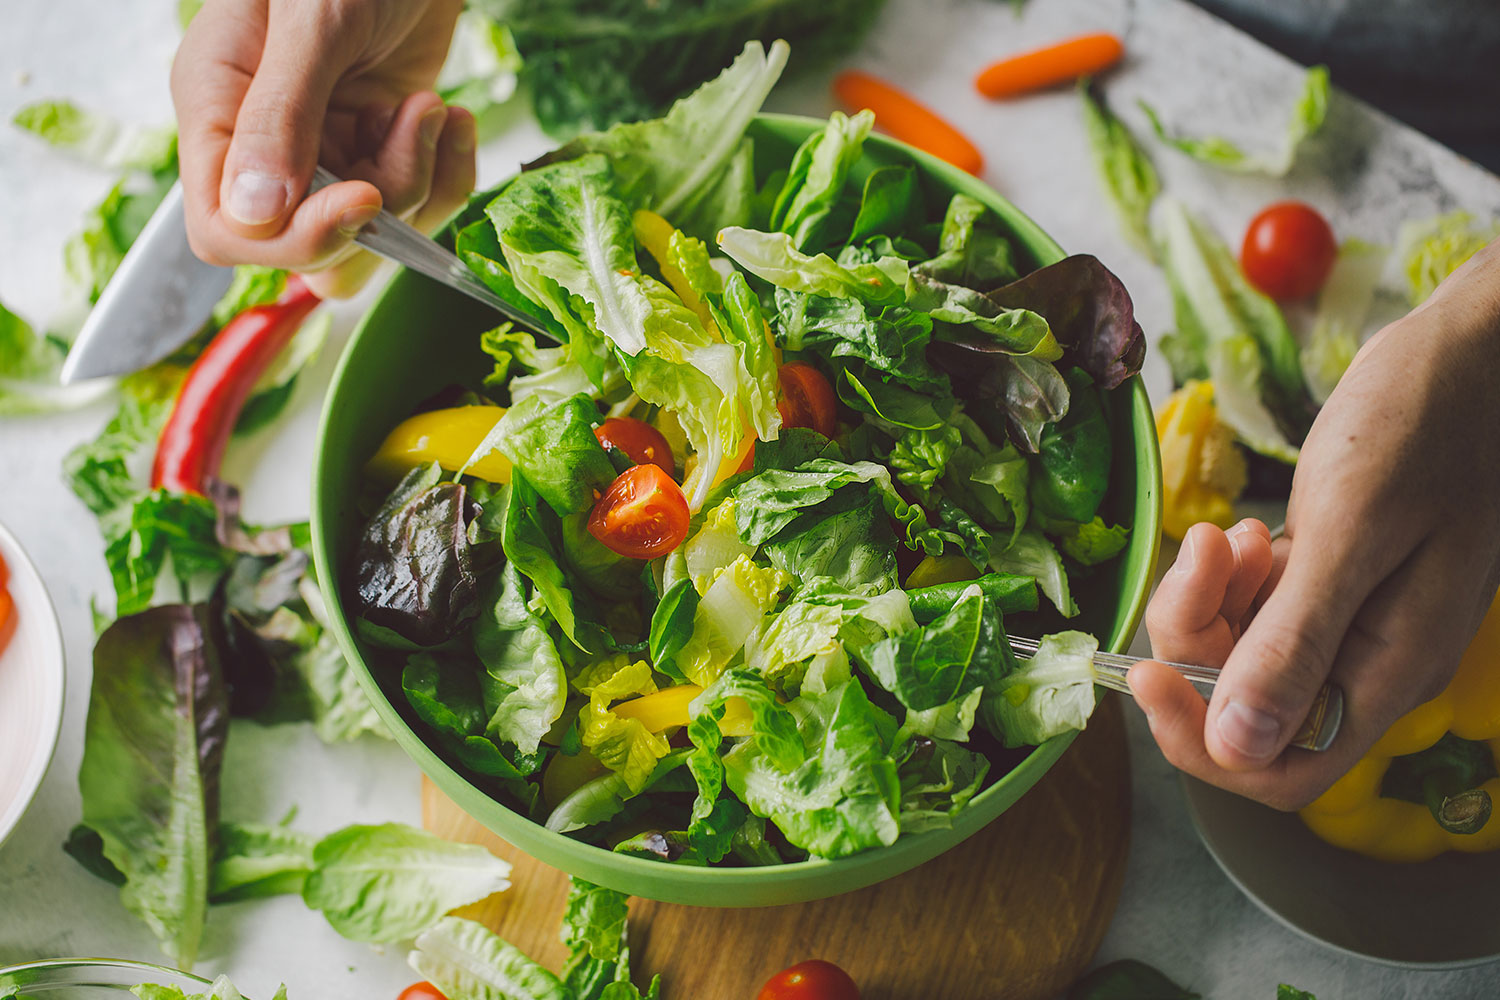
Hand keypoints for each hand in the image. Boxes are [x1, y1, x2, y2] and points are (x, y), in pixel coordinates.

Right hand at [170, 0, 474, 296]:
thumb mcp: (314, 23)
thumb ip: (280, 116)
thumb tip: (254, 213)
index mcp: (217, 110)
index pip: (227, 231)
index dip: (296, 239)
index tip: (364, 198)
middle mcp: (266, 145)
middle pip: (307, 252)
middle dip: (377, 213)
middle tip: (411, 131)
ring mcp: (328, 151)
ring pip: (371, 241)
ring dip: (420, 187)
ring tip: (433, 111)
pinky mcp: (382, 149)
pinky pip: (417, 207)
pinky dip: (447, 171)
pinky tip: (452, 117)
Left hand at [1131, 240, 1499, 808]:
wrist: (1473, 353)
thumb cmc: (1425, 424)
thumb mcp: (1353, 531)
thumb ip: (1296, 641)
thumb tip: (1237, 747)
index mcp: (1387, 671)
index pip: (1281, 770)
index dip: (1203, 741)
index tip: (1150, 672)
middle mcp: (1367, 661)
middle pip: (1245, 708)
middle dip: (1197, 642)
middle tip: (1202, 558)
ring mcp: (1351, 620)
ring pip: (1241, 652)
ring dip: (1211, 599)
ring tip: (1229, 534)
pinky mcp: (1332, 579)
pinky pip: (1257, 609)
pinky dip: (1233, 577)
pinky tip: (1246, 532)